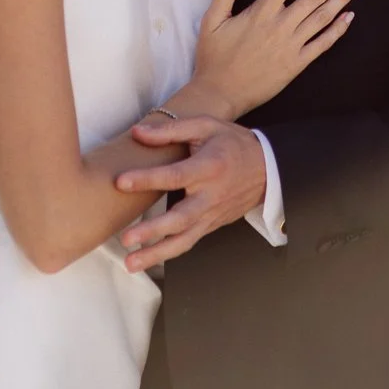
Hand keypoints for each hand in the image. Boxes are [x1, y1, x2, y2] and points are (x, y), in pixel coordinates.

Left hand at [116, 116, 268, 271]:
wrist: (268, 167)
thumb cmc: (232, 143)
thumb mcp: (206, 125)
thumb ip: (170, 130)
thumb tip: (137, 132)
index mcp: (208, 168)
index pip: (174, 176)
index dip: (147, 179)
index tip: (120, 182)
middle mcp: (210, 196)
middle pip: (180, 219)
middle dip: (152, 231)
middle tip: (126, 238)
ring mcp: (212, 215)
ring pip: (184, 240)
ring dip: (156, 254)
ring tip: (131, 264)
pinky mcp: (212, 225)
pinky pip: (189, 241)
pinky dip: (168, 253)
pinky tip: (147, 260)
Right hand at [193, 0, 364, 118]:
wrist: (220, 93)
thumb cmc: (213, 57)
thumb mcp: (211, 19)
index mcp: (261, 11)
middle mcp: (281, 25)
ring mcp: (291, 45)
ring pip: (323, 16)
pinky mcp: (296, 63)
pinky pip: (322, 44)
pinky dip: (337, 30)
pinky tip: (349, 16)